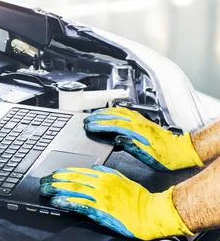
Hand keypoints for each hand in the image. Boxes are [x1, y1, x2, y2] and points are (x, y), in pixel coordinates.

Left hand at [40, 165, 192, 239]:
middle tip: (43, 182)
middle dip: (55, 181)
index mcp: (105, 175)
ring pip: (74, 190)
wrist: (151, 212)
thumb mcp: (121, 179)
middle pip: (73, 179)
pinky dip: (67, 202)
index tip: (53, 174)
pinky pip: (80, 205)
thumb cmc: (138, 198)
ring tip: (45, 190)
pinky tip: (57, 202)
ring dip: (57, 190)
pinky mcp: (101, 210)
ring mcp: (100, 197)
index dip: (63, 173)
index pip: (79, 171)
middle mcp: (100, 184)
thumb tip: (93, 168)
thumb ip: (106, 172)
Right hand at [83, 107, 203, 170]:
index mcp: (138, 131)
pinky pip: (126, 111)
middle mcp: (139, 123)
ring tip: (94, 114)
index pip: (114, 125)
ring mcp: (141, 120)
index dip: (100, 125)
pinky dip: (115, 110)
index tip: (89, 126)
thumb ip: (131, 146)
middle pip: (115, 116)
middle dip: (99, 117)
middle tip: (87, 120)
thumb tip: (117, 139)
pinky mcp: (143, 121)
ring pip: (119, 112)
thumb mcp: (147, 156)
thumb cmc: (166, 157)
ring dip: (105, 112)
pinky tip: (111, 111)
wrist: (181, 151)